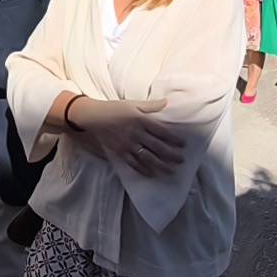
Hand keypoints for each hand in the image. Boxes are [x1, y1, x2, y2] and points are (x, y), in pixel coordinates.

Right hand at [66, 97, 183, 176]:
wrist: (93, 116)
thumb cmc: (114, 108)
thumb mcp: (133, 103)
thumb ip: (151, 105)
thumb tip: (167, 102)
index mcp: (141, 120)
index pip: (162, 132)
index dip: (173, 139)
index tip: (183, 145)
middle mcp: (136, 134)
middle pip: (157, 147)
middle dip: (171, 155)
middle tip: (181, 161)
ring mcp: (128, 145)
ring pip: (148, 158)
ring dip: (161, 165)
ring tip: (171, 171)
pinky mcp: (120, 152)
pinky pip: (134, 163)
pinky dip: (144, 170)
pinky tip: (152, 174)